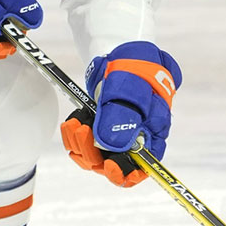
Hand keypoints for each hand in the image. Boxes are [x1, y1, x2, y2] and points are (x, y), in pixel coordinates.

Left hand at [60, 42, 180, 186]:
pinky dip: (74, 136)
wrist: (121, 51)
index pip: (142, 168)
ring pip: (94, 156)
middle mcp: (134, 140)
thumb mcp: (130, 90)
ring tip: (76, 122)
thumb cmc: (135, 68)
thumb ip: (121, 119)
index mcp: (152, 134)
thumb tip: (111, 148)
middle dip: (93, 152)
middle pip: (113, 165)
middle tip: (82, 129)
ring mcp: (116, 135)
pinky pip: (83, 144)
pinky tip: (74, 121)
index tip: (109, 165)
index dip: (126, 173)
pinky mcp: (99, 129)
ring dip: (80, 143)